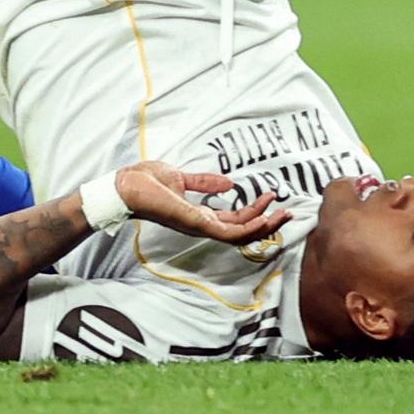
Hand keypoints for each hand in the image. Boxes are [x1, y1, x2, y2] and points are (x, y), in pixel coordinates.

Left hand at [111, 161, 291, 246]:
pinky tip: (262, 218)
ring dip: (263, 227)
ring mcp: (199, 226)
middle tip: (288, 212)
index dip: (256, 213)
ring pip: (240, 235)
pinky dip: (247, 228)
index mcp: (200, 215)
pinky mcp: (195, 223)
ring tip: (281, 214)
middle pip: (242, 231)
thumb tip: (230, 183)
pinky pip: (227, 232)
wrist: (125, 186)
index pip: (235, 220)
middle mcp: (202, 225)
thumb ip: (205, 182)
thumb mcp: (181, 178)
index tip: (272, 197)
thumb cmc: (145, 182)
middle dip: (267, 223)